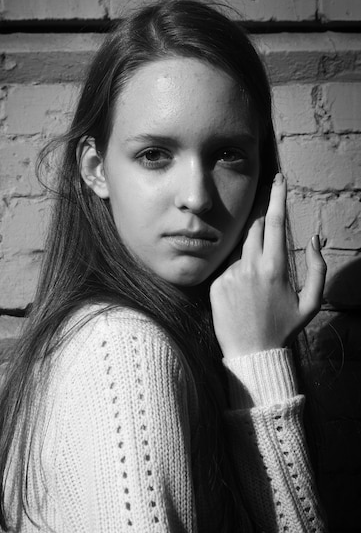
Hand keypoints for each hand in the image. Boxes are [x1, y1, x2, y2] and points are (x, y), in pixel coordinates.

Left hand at [209, 173, 326, 359]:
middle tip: (270, 247)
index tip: (279, 179)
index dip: (277, 197)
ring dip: (252, 258)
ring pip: (241, 251)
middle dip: (263, 227)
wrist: (251, 353)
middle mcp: (250, 267)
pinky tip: (243, 298)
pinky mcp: (215, 284)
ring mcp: (230, 275)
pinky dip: (237, 275)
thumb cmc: (284, 329)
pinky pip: (228, 269)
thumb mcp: (311, 302)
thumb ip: (317, 268)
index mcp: (275, 268)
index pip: (275, 222)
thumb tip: (314, 240)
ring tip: (257, 289)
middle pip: (255, 230)